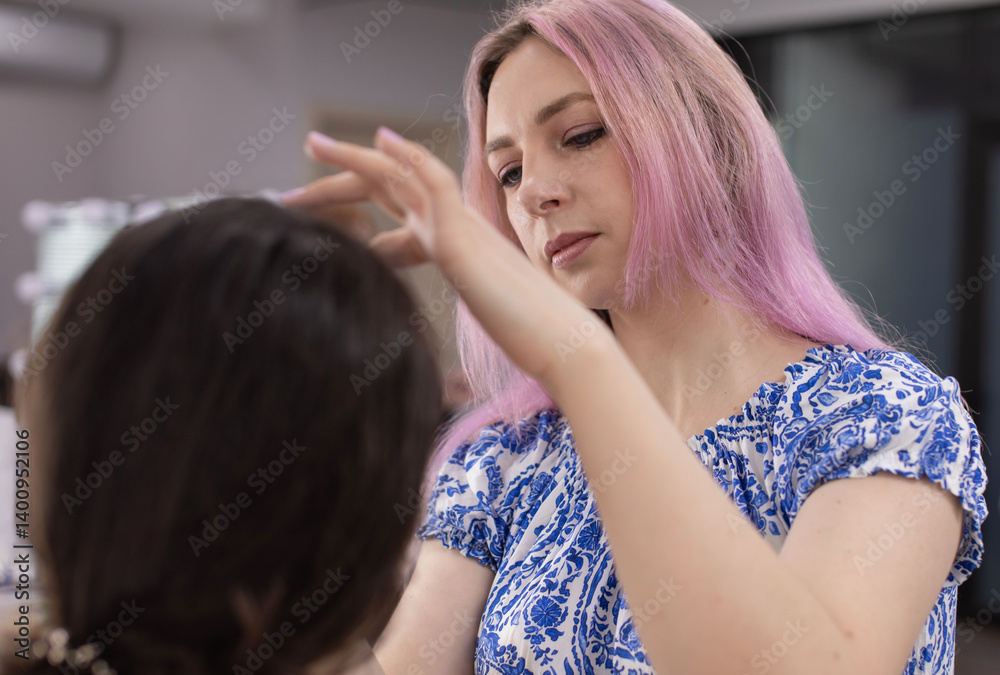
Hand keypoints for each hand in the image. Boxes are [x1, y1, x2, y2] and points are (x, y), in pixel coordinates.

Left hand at [284, 128, 613, 386]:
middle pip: (390, 192)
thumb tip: (421, 339)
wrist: (562, 346)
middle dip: (341, 180)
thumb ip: (446, 319)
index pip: (398, 225)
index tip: (325, 226)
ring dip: (353, 159)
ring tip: (313, 144)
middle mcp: (455, 231)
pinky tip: (379, 142)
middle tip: (295, 186)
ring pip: (401, 177)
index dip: (356, 221)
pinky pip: (435, 182)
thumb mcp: (472, 327)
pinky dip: (408, 157)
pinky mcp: (463, 238)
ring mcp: (459, 229)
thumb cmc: (526, 343)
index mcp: (454, 252)